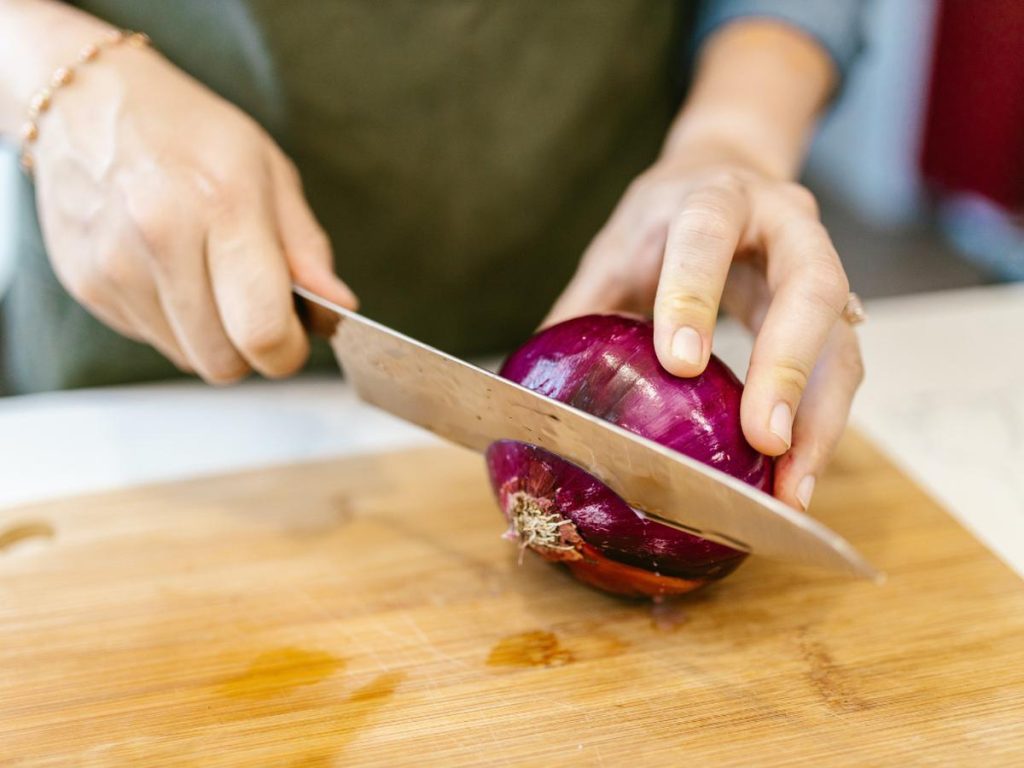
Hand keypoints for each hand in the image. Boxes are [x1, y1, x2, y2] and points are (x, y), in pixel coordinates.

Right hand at [32, 43, 356, 381]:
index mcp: (221, 205)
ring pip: (187, 357)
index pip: (261, 331)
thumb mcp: (269, 172)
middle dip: (251, 349)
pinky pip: (151, 338)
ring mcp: (113, 265)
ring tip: (207, 275)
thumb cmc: (190, 134)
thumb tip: (337, 307)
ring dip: (210, 336)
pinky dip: (171, 321)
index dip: (288, 351)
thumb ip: (307, 249)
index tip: (295, 334)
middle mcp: (159, 238)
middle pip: (223, 362)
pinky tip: (168, 270)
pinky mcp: (84, 284)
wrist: (85, 100)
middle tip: (255, 305)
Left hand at [546, 146, 863, 510]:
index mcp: (713, 198)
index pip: (705, 234)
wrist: (728, 173)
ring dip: (820, 418)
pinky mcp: (836, 312)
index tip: (678, 364)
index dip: (693, 296)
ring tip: (793, 488)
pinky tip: (796, 478)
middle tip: (765, 439)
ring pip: (841, 339)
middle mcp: (784, 223)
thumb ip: (583, 306)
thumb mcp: (616, 248)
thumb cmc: (664, 220)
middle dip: (787, 365)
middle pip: (809, 285)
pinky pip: (842, 369)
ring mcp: (821, 264)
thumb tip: (529, 387)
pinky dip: (823, 426)